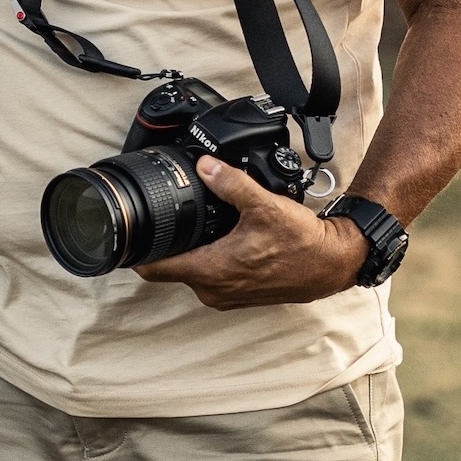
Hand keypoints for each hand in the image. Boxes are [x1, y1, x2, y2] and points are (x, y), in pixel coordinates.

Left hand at [135, 155, 367, 309]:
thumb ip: (231, 184)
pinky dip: (205, 259)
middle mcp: (213, 290)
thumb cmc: (302, 243)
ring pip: (189, 272)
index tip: (127, 235)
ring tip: (188, 225)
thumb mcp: (265, 205)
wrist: (333, 263)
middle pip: (168, 268)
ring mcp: (226, 295)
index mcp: (212, 271)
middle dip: (162, 246)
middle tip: (161, 219)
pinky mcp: (238, 294)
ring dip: (186, 252)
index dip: (135, 252)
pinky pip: (208, 276)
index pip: (154, 269)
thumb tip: (205, 165)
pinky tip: (215, 238)